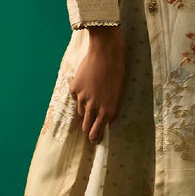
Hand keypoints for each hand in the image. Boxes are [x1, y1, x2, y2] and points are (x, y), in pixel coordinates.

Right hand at [68, 26, 124, 143]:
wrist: (105, 55)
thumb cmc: (117, 73)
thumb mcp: (119, 94)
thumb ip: (112, 109)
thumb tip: (108, 121)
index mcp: (107, 111)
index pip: (96, 132)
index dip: (94, 138)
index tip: (93, 140)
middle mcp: (93, 108)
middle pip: (85, 125)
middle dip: (87, 127)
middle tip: (89, 126)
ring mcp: (82, 98)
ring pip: (80, 111)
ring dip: (85, 110)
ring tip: (91, 100)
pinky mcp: (74, 88)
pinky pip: (75, 96)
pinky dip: (79, 94)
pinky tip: (86, 85)